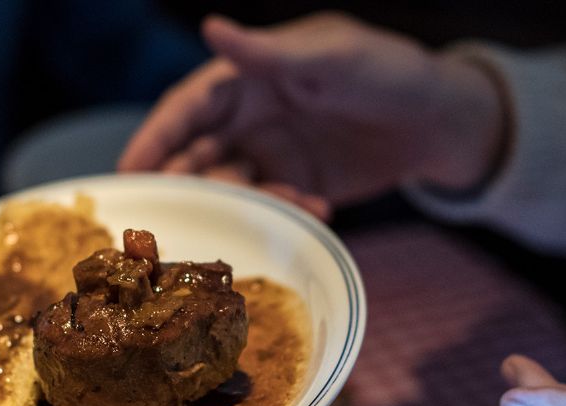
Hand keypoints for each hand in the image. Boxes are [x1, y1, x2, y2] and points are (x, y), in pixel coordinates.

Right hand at [119, 13, 504, 218]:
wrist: (437, 121)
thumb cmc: (387, 72)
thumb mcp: (331, 57)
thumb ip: (268, 53)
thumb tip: (210, 27)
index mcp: (246, 80)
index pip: (185, 110)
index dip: (153, 139)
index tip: (128, 173)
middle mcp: (248, 120)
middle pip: (195, 157)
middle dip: (188, 186)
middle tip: (183, 216)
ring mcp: (269, 157)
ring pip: (231, 190)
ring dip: (248, 204)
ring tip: (293, 199)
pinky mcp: (294, 188)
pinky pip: (269, 210)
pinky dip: (284, 214)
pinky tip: (319, 207)